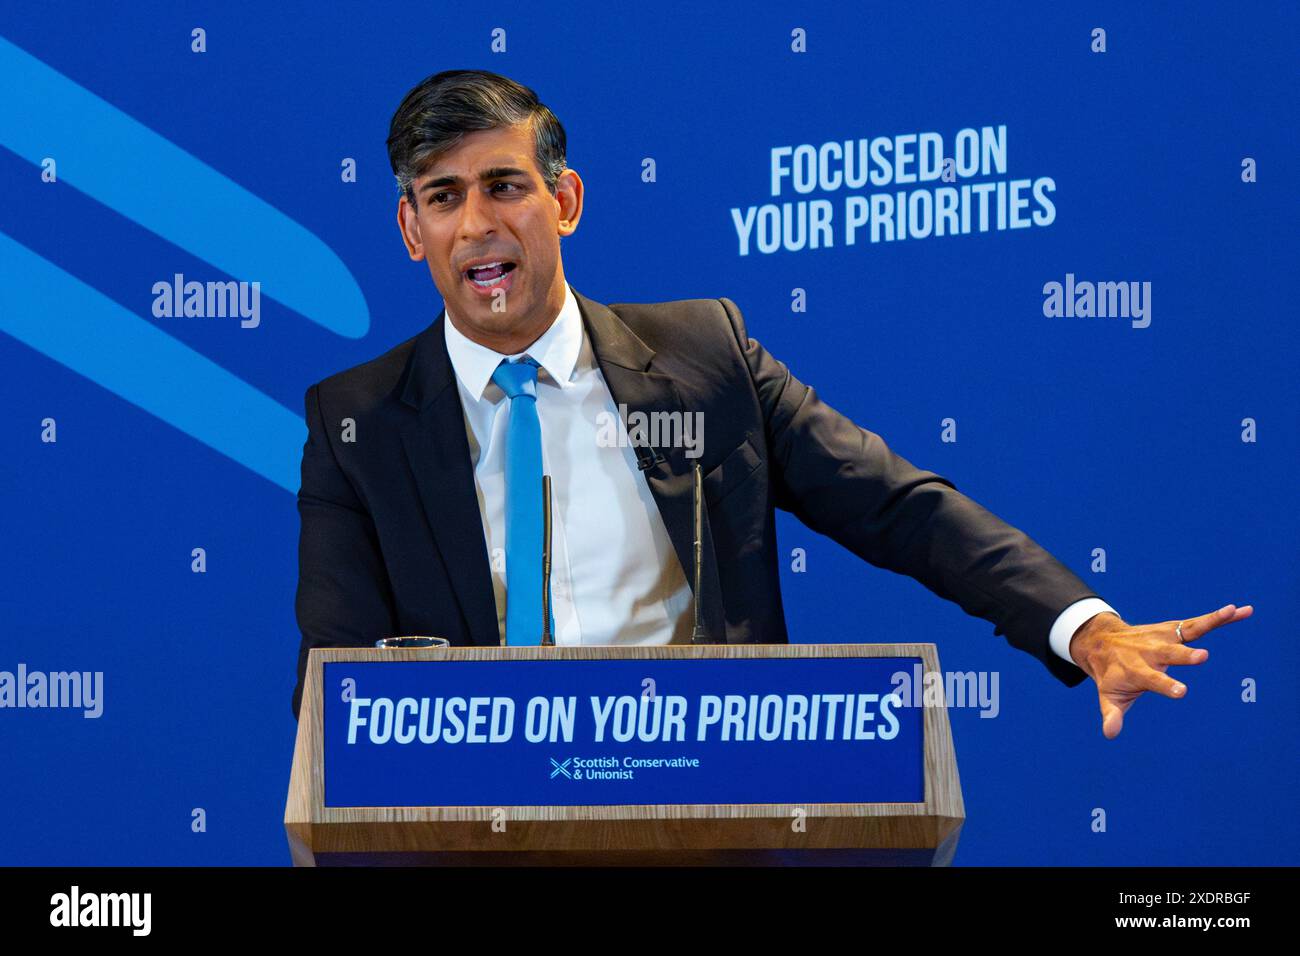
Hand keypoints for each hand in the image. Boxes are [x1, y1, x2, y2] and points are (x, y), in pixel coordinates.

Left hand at [1068, 604, 1253, 738]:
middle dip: (1184, 655)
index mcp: (1137, 670)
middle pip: (1170, 653)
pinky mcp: (1173, 629)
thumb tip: (1110, 734)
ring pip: (1189, 630)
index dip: (1165, 685)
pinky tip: (1242, 611)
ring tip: (1231, 613)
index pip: (1152, 679)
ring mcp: (1164, 638)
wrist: (1103, 642)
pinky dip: (1220, 617)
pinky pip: (1200, 623)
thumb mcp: (1109, 696)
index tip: (1181, 691)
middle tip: (1202, 657)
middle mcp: (1151, 652)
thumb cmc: (1111, 675)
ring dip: (1210, 622)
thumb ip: (1111, 714)